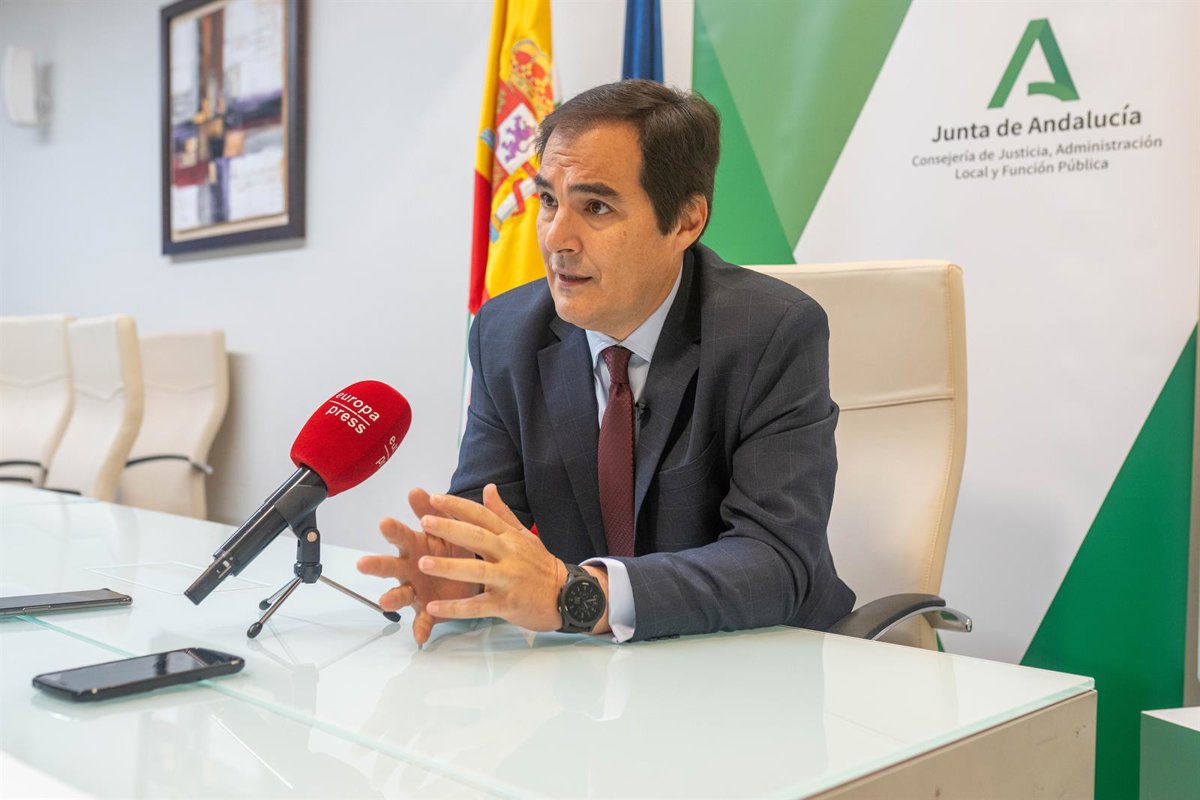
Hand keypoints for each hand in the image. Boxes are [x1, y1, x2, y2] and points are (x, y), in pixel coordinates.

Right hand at [357, 488, 480, 644]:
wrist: (474, 574)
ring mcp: (417, 589)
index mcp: (417, 545)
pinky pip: (423, 621)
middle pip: (390, 565)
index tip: (384, 523)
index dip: (393, 531)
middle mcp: (411, 567)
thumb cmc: (453, 547)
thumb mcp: (447, 526)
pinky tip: (420, 636)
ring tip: (385, 601)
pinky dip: (421, 628)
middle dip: (377, 564)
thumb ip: (433, 510)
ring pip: (399, 594)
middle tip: (364, 563)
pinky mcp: (428, 610)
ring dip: (391, 597)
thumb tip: (415, 490)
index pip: (402, 536)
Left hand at [417, 484, 608, 633]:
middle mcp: (509, 554)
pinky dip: (455, 608)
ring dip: (449, 567)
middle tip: (424, 520)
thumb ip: (502, 513)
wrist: (569, 596)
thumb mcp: (524, 536)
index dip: (458, 506)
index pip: (481, 516)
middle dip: (450, 528)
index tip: (433, 497)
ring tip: (422, 563)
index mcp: (510, 537)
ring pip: (476, 571)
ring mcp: (509, 579)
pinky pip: (478, 607)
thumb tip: (489, 487)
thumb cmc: (541, 565)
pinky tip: (432, 608)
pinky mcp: (507, 604)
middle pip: (477, 538)